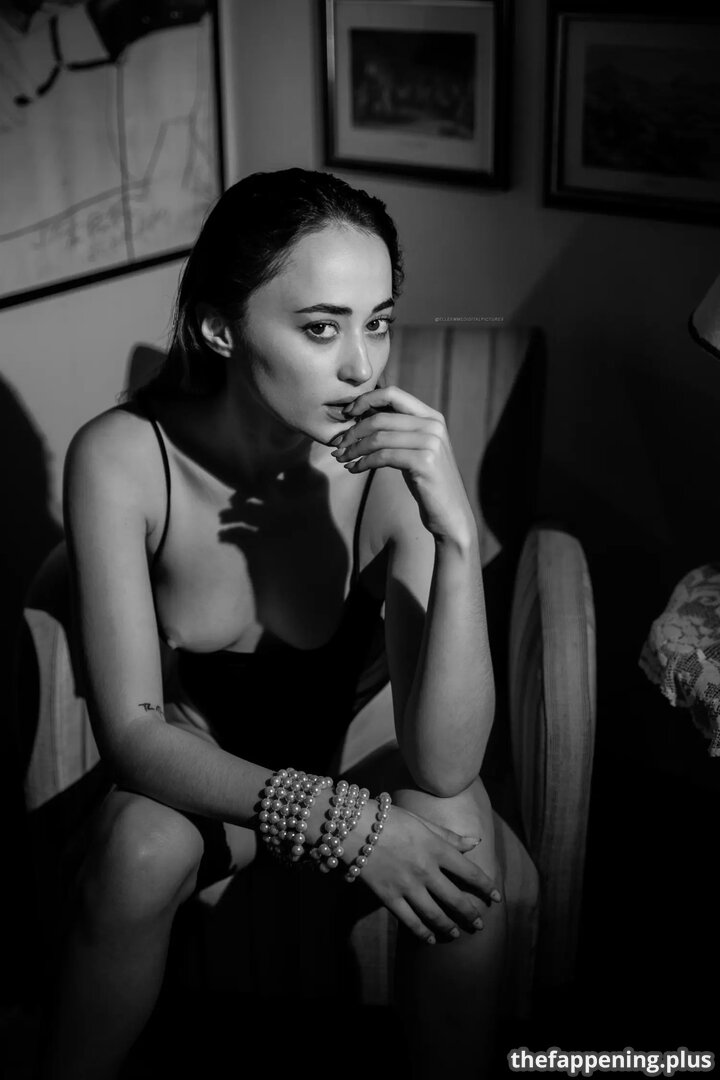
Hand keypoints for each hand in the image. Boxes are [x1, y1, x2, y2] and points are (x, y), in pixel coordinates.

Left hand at [331, 386, 474, 543]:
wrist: (451, 513)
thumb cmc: (427, 480)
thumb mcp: (416, 448)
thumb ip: (398, 429)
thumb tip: (362, 413)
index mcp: (431, 416)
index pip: (393, 394)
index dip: (365, 400)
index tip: (347, 413)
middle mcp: (433, 425)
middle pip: (381, 418)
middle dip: (353, 431)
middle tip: (338, 445)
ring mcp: (431, 442)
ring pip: (379, 438)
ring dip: (354, 449)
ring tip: (342, 458)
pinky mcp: (425, 462)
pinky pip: (383, 457)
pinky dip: (363, 463)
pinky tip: (354, 469)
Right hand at [345, 801, 501, 944]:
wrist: (354, 827)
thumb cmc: (390, 819)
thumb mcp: (423, 822)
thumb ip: (449, 837)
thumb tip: (474, 843)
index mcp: (437, 849)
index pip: (470, 873)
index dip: (486, 887)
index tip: (496, 898)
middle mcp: (426, 870)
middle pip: (456, 899)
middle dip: (471, 914)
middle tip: (480, 925)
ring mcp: (408, 886)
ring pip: (435, 914)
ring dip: (449, 927)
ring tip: (457, 933)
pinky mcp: (389, 897)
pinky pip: (409, 921)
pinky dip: (422, 932)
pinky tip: (430, 939)